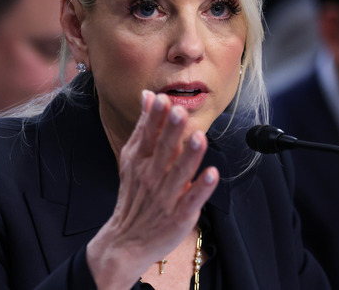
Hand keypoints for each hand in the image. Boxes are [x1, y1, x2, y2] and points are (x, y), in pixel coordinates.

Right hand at [86, 90, 218, 288]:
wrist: (126, 242)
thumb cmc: (135, 195)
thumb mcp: (132, 159)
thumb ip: (143, 127)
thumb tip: (148, 95)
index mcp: (140, 161)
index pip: (148, 135)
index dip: (156, 118)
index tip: (163, 100)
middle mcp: (152, 176)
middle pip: (164, 151)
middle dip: (172, 132)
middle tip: (180, 112)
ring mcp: (166, 197)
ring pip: (180, 173)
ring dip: (189, 156)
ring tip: (199, 138)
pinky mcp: (180, 215)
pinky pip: (192, 200)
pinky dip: (201, 188)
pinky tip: (212, 174)